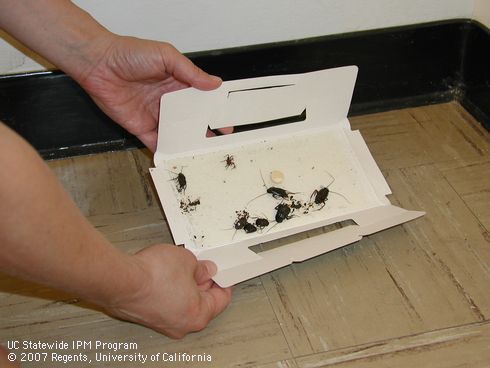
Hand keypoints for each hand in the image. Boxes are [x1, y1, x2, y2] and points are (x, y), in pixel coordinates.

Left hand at [76, 35, 229, 150]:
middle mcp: (168, 101)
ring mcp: (155, 115)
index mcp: (177, 83)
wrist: (98, 64)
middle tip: (219, 142)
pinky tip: (178, 157)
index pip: (200, 100)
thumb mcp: (166, 56)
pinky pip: (156, 141)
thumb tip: (214, 83)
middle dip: (205, 131)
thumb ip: (190, 72)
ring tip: (202, 153)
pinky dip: (166, 150)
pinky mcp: (140, 126)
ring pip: (176, 133)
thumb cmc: (129, 53)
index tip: (226, 121)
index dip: (213, 111)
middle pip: (190, 120)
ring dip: (187, 142)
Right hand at [105, 244, 231, 338]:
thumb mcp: (188, 261)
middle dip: (202, 284)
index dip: (223, 282)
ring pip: (182, 303)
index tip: (222, 273)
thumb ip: (201, 268)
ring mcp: (162, 323)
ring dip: (183, 286)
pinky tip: (163, 274)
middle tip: (201, 267)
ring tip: (178, 267)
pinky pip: (165, 303)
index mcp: (198, 315)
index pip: (221, 300)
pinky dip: (167, 291)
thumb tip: (205, 270)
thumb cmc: (152, 275)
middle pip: (201, 303)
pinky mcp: (145, 317)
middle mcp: (181, 325)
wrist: (120, 280)